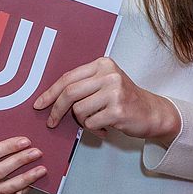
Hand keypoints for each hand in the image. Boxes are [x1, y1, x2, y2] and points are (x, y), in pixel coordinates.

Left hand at [33, 56, 179, 142]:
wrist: (153, 112)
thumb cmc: (124, 99)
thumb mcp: (105, 83)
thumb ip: (82, 85)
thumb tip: (50, 98)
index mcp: (102, 64)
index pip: (68, 77)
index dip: (50, 92)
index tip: (39, 104)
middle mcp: (109, 75)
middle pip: (69, 93)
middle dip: (56, 110)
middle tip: (52, 121)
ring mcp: (115, 92)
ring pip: (78, 111)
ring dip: (81, 121)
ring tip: (95, 121)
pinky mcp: (118, 111)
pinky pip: (90, 123)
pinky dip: (93, 129)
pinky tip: (105, 127)